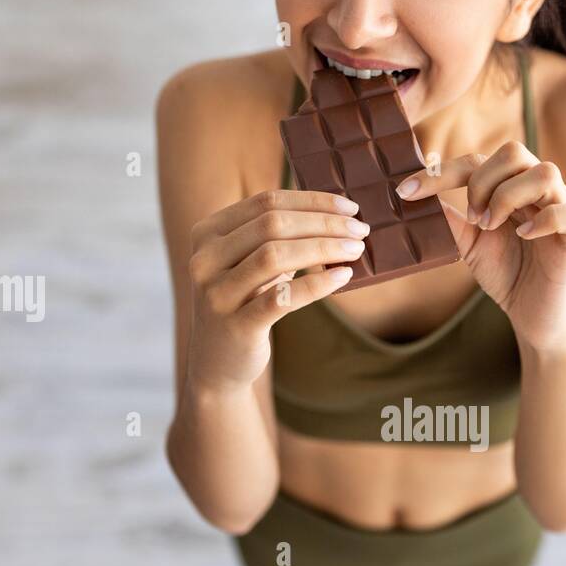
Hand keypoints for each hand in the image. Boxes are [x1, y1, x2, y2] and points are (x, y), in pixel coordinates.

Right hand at [185, 189, 367, 388]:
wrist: (217, 364)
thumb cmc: (243, 305)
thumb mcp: (251, 265)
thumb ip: (279, 239)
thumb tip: (338, 217)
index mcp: (207, 234)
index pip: (265, 202)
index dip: (312, 201)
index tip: (349, 207)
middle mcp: (205, 260)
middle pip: (272, 224)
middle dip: (324, 223)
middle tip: (360, 231)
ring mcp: (216, 294)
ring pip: (275, 255)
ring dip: (323, 248)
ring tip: (355, 250)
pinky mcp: (236, 326)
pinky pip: (282, 297)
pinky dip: (316, 284)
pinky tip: (342, 276)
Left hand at [395, 142, 565, 349]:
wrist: (532, 313)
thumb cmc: (506, 274)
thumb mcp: (468, 245)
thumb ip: (450, 220)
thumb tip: (414, 198)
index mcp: (509, 186)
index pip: (476, 161)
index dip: (439, 173)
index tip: (406, 193)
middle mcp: (537, 190)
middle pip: (514, 152)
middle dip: (483, 182)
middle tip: (473, 218)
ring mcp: (561, 207)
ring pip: (545, 172)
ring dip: (509, 197)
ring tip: (493, 227)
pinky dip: (546, 219)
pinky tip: (525, 236)